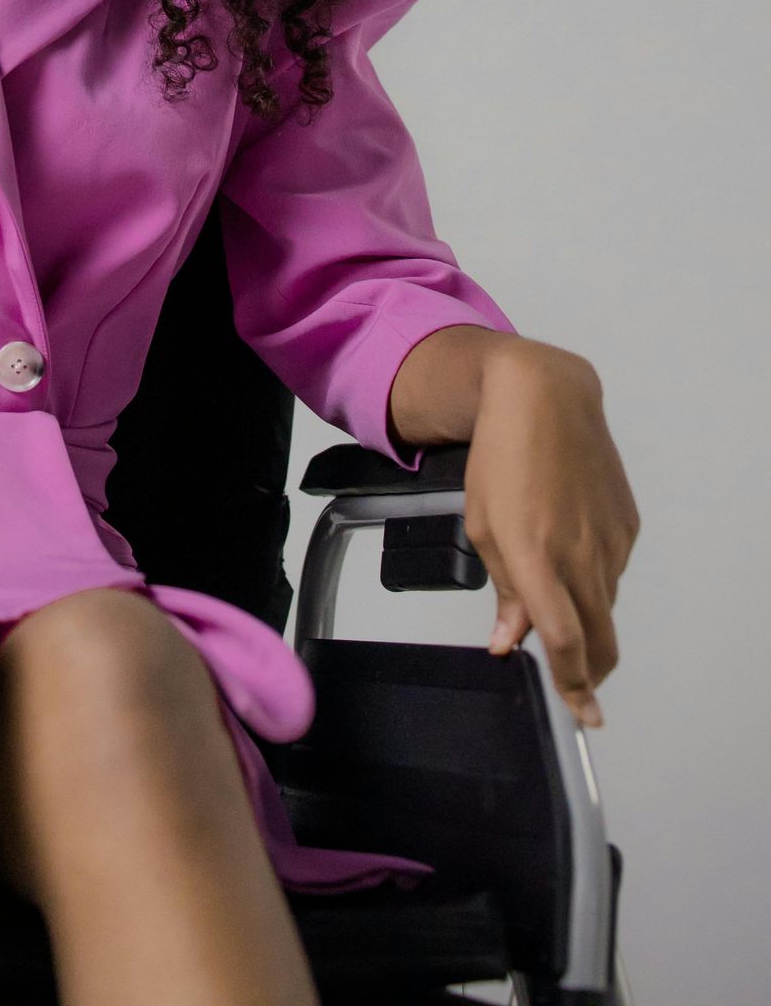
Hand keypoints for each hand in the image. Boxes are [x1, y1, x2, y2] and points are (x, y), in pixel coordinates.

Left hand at [461, 339, 639, 727]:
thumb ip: (504, 589)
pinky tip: (571, 542)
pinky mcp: (627, 525)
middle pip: (601, 641)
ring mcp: (610, 541)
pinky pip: (612, 569)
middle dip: (592, 674)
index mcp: (537, 557)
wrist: (544, 398)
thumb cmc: (501, 456)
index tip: (582, 712)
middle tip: (580, 687)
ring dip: (587, 616)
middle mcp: (580, 555)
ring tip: (555, 581)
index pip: (565, 642)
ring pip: (605, 605)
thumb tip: (509, 640)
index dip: (574, 685)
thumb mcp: (482, 524)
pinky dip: (594, 575)